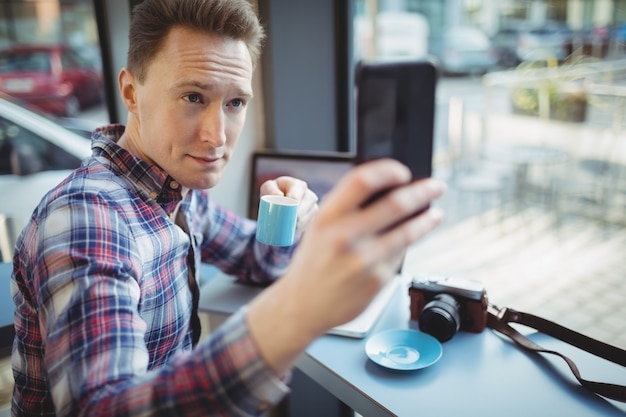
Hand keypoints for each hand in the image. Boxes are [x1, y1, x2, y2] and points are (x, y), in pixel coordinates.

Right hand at [247, 159, 444, 374]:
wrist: (303, 305)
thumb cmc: (313, 263)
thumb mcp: (319, 228)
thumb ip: (347, 208)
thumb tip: (388, 189)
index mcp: (327, 217)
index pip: (362, 181)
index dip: (388, 171)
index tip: (402, 172)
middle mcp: (345, 237)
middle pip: (395, 204)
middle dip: (423, 191)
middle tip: (436, 187)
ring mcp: (364, 260)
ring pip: (408, 231)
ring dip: (427, 219)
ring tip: (435, 214)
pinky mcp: (378, 280)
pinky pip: (400, 254)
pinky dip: (406, 244)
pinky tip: (407, 241)